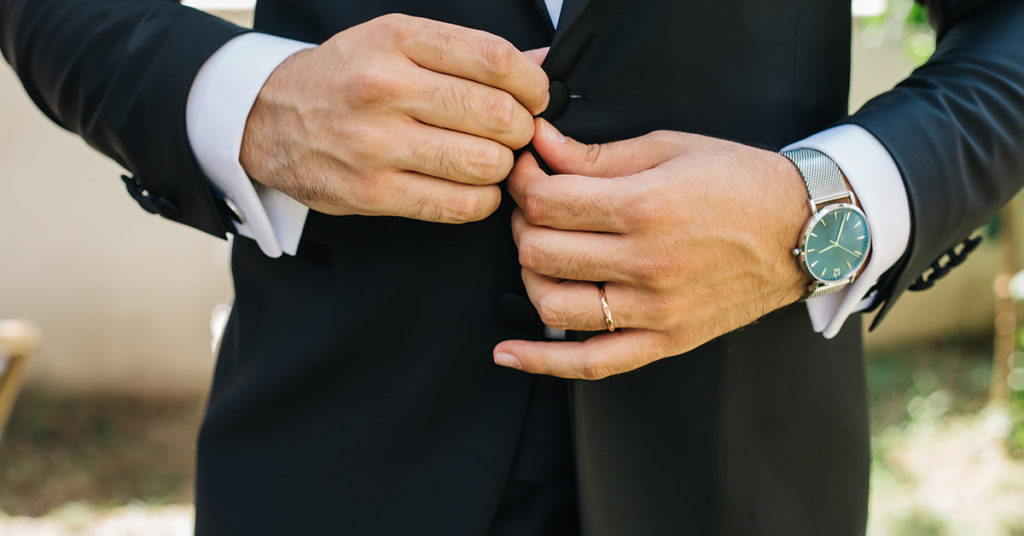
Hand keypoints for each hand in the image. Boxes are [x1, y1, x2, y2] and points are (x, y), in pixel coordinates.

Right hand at [239, 14, 548, 222]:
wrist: (268, 119)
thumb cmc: (344, 78)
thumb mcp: (396, 43)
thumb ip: (467, 53)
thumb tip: (541, 63)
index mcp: (397, 40)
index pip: (495, 60)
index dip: (532, 85)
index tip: (535, 97)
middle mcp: (385, 88)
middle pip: (497, 116)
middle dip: (522, 129)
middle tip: (514, 133)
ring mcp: (376, 144)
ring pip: (483, 163)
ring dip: (503, 167)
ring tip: (492, 160)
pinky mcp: (371, 192)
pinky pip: (457, 205)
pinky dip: (482, 200)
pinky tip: (474, 187)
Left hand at [493, 119, 813, 378]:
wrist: (806, 231)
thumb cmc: (740, 182)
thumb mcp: (669, 148)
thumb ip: (596, 154)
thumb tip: (540, 145)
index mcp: (646, 206)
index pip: (547, 202)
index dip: (523, 182)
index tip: (527, 170)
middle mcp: (646, 263)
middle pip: (540, 251)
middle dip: (522, 222)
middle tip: (535, 205)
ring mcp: (655, 309)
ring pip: (552, 304)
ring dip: (530, 275)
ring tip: (542, 253)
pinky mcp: (665, 340)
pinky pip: (591, 364)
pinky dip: (543, 362)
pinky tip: (508, 354)